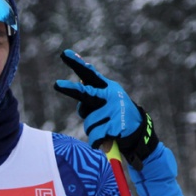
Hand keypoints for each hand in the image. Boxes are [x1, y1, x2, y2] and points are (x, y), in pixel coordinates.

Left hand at [53, 49, 158, 168]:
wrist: (138, 132)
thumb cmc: (115, 115)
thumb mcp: (105, 101)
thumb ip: (91, 95)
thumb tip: (83, 84)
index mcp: (106, 87)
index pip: (89, 74)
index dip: (77, 64)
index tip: (65, 53)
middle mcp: (111, 95)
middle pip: (85, 94)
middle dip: (70, 89)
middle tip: (56, 84)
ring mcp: (115, 109)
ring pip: (88, 123)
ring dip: (92, 130)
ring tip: (104, 130)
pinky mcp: (117, 125)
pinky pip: (96, 137)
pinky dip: (97, 142)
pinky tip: (106, 140)